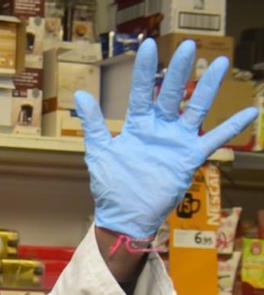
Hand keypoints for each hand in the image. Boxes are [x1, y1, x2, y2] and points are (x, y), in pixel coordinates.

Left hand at [75, 38, 256, 239]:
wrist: (125, 215)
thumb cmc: (111, 184)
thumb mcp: (99, 152)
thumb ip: (93, 124)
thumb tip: (81, 95)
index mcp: (137, 125)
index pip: (141, 92)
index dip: (144, 70)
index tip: (148, 46)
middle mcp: (159, 128)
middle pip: (171, 94)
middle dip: (178, 71)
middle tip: (187, 46)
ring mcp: (176, 141)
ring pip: (194, 109)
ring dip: (207, 88)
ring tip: (219, 64)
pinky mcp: (189, 158)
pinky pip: (214, 140)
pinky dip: (230, 127)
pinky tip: (248, 113)